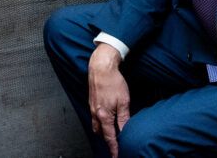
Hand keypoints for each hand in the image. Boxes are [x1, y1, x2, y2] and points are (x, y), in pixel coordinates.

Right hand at [88, 43, 130, 157]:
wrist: (101, 67)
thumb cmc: (113, 82)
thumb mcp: (123, 101)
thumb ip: (124, 118)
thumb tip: (125, 131)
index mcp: (104, 116)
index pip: (110, 137)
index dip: (114, 148)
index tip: (116, 155)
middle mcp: (96, 114)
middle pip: (101, 134)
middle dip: (107, 140)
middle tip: (115, 145)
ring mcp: (92, 108)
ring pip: (96, 126)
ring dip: (103, 132)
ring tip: (111, 134)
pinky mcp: (91, 102)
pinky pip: (94, 118)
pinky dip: (100, 123)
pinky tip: (106, 119)